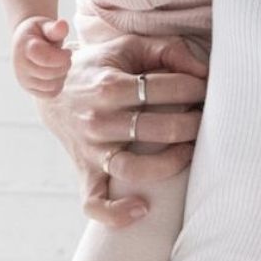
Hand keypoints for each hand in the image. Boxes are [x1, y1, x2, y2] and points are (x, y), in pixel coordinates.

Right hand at [13, 16, 72, 96]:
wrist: (26, 41)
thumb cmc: (39, 32)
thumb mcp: (45, 25)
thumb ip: (55, 28)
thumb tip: (62, 25)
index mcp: (24, 47)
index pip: (46, 59)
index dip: (62, 57)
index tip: (67, 51)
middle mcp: (20, 66)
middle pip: (51, 74)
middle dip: (65, 65)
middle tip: (65, 56)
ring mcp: (23, 79)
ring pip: (52, 86)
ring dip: (62, 75)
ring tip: (59, 63)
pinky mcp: (29, 89)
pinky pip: (50, 94)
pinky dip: (57, 85)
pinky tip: (56, 73)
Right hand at [36, 34, 208, 227]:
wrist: (53, 88)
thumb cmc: (104, 66)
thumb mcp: (131, 47)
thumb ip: (169, 50)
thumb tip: (203, 71)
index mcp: (108, 86)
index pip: (162, 88)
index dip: (193, 88)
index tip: (208, 89)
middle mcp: (97, 120)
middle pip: (155, 129)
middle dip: (191, 123)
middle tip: (207, 119)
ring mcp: (90, 149)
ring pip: (131, 169)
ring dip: (169, 164)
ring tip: (189, 152)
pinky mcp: (85, 170)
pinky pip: (95, 203)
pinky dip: (116, 213)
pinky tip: (143, 209)